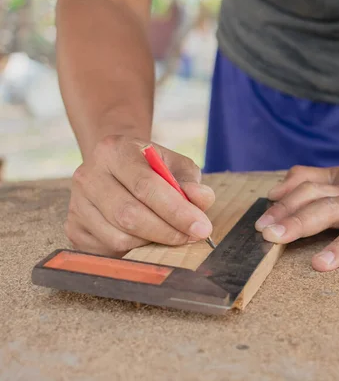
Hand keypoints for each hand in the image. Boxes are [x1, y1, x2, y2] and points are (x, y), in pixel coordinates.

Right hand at [64, 135, 214, 256]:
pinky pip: (109, 250)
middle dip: (167, 232)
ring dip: (153, 243)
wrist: (116, 168)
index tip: (202, 227)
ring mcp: (77, 204)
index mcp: (113, 150)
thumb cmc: (151, 168)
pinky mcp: (74, 228)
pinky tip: (148, 238)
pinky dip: (135, 250)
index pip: (145, 186)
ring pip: (119, 237)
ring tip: (171, 234)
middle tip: (192, 237)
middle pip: (129, 215)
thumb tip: (201, 199)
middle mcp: (88, 175)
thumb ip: (190, 181)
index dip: (176, 210)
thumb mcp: (175, 165)